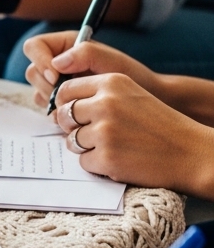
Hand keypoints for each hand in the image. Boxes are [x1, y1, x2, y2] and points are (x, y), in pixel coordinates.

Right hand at [23, 32, 160, 108]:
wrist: (145, 99)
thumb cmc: (132, 76)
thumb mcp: (110, 61)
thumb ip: (84, 54)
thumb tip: (55, 64)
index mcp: (65, 45)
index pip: (34, 47)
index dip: (40, 61)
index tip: (56, 76)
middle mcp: (58, 64)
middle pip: (32, 72)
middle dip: (46, 86)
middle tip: (68, 97)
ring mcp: (58, 84)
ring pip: (38, 92)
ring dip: (52, 102)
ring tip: (77, 106)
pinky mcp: (63, 103)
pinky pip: (47, 108)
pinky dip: (58, 114)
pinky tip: (77, 116)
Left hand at [53, 72, 213, 191]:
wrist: (187, 152)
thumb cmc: (157, 124)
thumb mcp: (130, 94)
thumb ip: (98, 93)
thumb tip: (59, 106)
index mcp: (111, 82)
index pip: (66, 90)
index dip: (64, 105)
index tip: (72, 114)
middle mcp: (105, 103)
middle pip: (64, 115)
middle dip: (72, 127)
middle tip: (92, 134)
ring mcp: (105, 131)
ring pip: (71, 140)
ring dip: (84, 147)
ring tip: (110, 146)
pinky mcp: (106, 157)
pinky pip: (83, 162)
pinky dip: (96, 164)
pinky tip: (117, 159)